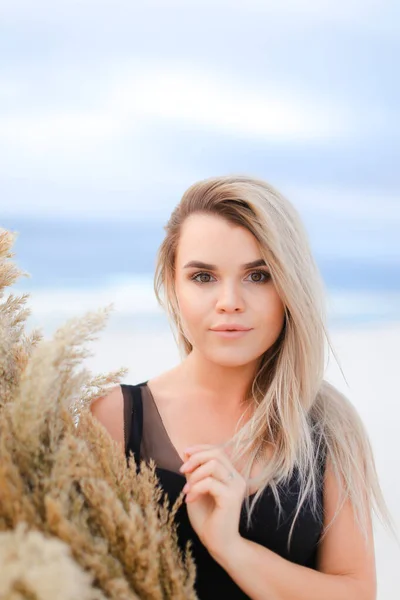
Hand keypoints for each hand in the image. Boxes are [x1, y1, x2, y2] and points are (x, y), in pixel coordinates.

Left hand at [179, 444, 245, 560]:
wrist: (218, 544)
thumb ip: (194, 472)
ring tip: (186, 490)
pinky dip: (196, 488)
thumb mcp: (196, 489)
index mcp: (231, 474)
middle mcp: (237, 478)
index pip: (218, 450)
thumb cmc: (207, 518)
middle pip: (217, 453)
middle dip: (196, 458)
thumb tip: (186, 453)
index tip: (184, 454)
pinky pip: (210, 483)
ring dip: (194, 475)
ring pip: (214, 465)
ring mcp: (236, 487)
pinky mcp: (231, 498)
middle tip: (182, 470)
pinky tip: (189, 500)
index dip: (200, 448)